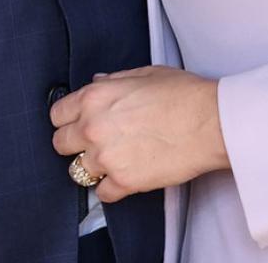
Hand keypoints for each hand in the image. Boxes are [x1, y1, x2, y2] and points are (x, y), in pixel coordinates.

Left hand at [50, 66, 228, 202]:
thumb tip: (99, 83)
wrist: (209, 122)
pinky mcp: (124, 182)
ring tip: (113, 159)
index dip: (67, 119)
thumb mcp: (144, 74)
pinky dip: (111, 187)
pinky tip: (125, 175)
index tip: (75, 123)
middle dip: (74, 144)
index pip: (58, 114)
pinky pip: (102, 194)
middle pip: (60, 144)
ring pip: (78, 171)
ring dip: (93, 166)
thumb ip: (114, 81)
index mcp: (96, 97)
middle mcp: (94, 127)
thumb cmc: (183, 94)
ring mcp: (107, 157)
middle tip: (93, 142)